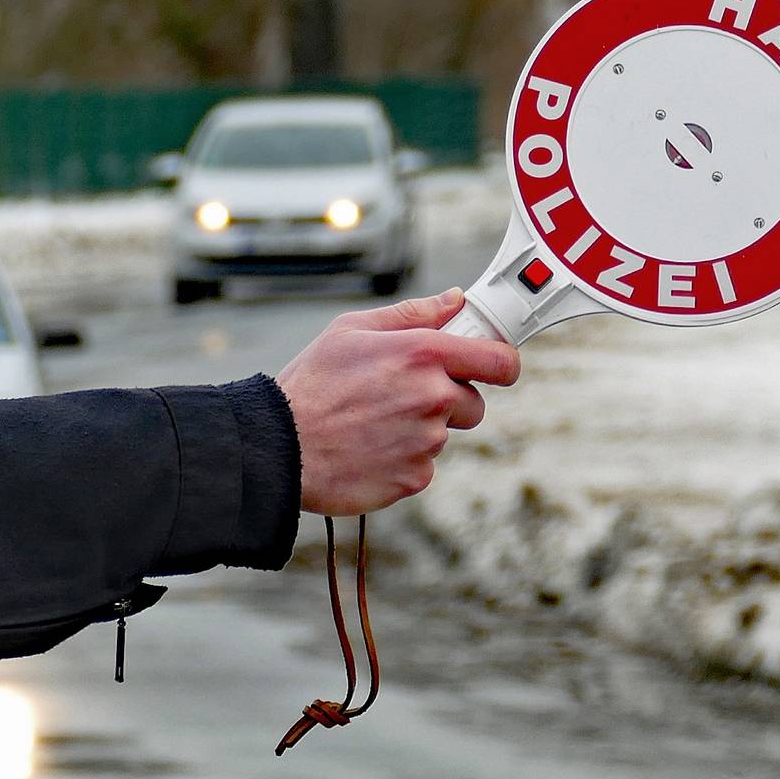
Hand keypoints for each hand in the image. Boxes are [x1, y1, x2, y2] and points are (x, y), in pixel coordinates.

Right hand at [275, 288, 519, 515]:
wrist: (278, 447)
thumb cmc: (310, 385)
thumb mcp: (351, 331)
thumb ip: (411, 314)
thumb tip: (454, 300)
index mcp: (423, 353)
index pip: (499, 361)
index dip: (501, 364)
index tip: (492, 368)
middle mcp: (432, 397)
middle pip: (474, 404)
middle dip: (448, 402)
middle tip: (401, 398)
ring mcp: (426, 441)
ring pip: (442, 436)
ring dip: (418, 431)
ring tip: (371, 424)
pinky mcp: (414, 477)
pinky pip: (422, 467)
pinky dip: (401, 460)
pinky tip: (367, 449)